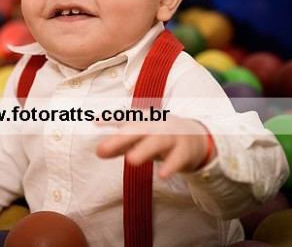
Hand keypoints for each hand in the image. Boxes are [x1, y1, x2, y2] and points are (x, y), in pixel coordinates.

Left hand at [95, 115, 215, 178]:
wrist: (196, 138)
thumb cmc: (161, 137)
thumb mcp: (141, 139)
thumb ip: (121, 145)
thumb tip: (98, 152)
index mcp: (145, 119)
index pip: (126, 117)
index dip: (111, 118)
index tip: (95, 120)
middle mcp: (157, 125)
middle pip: (138, 129)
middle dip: (121, 138)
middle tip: (102, 148)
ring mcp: (172, 136)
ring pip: (157, 141)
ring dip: (144, 149)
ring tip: (130, 160)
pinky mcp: (185, 150)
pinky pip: (178, 158)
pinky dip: (171, 165)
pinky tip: (162, 175)